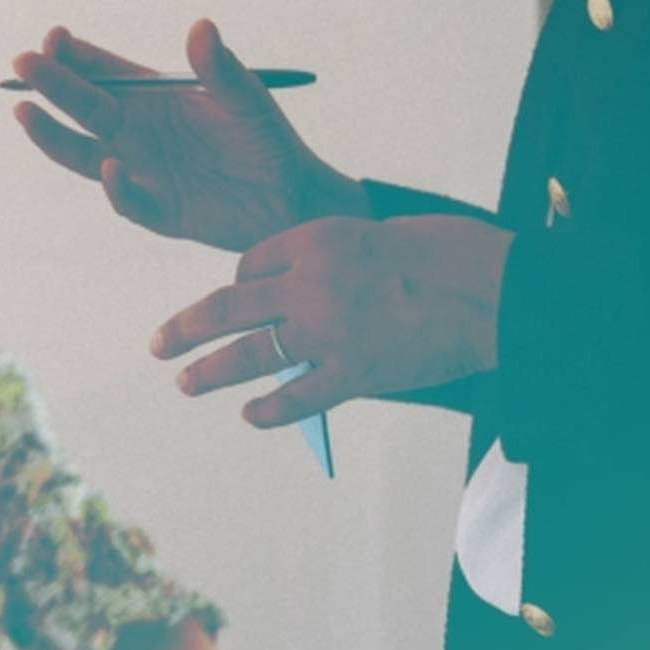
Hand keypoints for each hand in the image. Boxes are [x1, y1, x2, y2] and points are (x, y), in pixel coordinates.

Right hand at [10, 19, 365, 253]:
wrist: (291, 198)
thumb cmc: (265, 138)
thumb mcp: (246, 98)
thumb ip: (220, 68)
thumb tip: (200, 27)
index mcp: (151, 96)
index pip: (99, 71)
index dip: (72, 56)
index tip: (53, 39)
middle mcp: (137, 131)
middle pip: (83, 106)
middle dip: (51, 84)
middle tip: (23, 63)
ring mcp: (142, 171)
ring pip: (83, 154)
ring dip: (53, 135)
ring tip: (25, 112)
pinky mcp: (158, 210)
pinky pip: (128, 200)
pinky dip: (118, 188)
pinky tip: (114, 168)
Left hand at [151, 211, 511, 425]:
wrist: (492, 287)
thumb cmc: (447, 253)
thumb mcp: (376, 233)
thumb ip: (332, 259)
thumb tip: (304, 287)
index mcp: (313, 241)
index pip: (250, 264)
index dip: (239, 283)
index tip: (235, 298)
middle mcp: (307, 286)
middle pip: (227, 307)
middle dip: (185, 327)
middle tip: (157, 343)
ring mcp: (326, 333)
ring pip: (250, 354)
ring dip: (210, 370)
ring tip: (184, 381)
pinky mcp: (354, 374)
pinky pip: (298, 397)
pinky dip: (269, 410)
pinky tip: (250, 415)